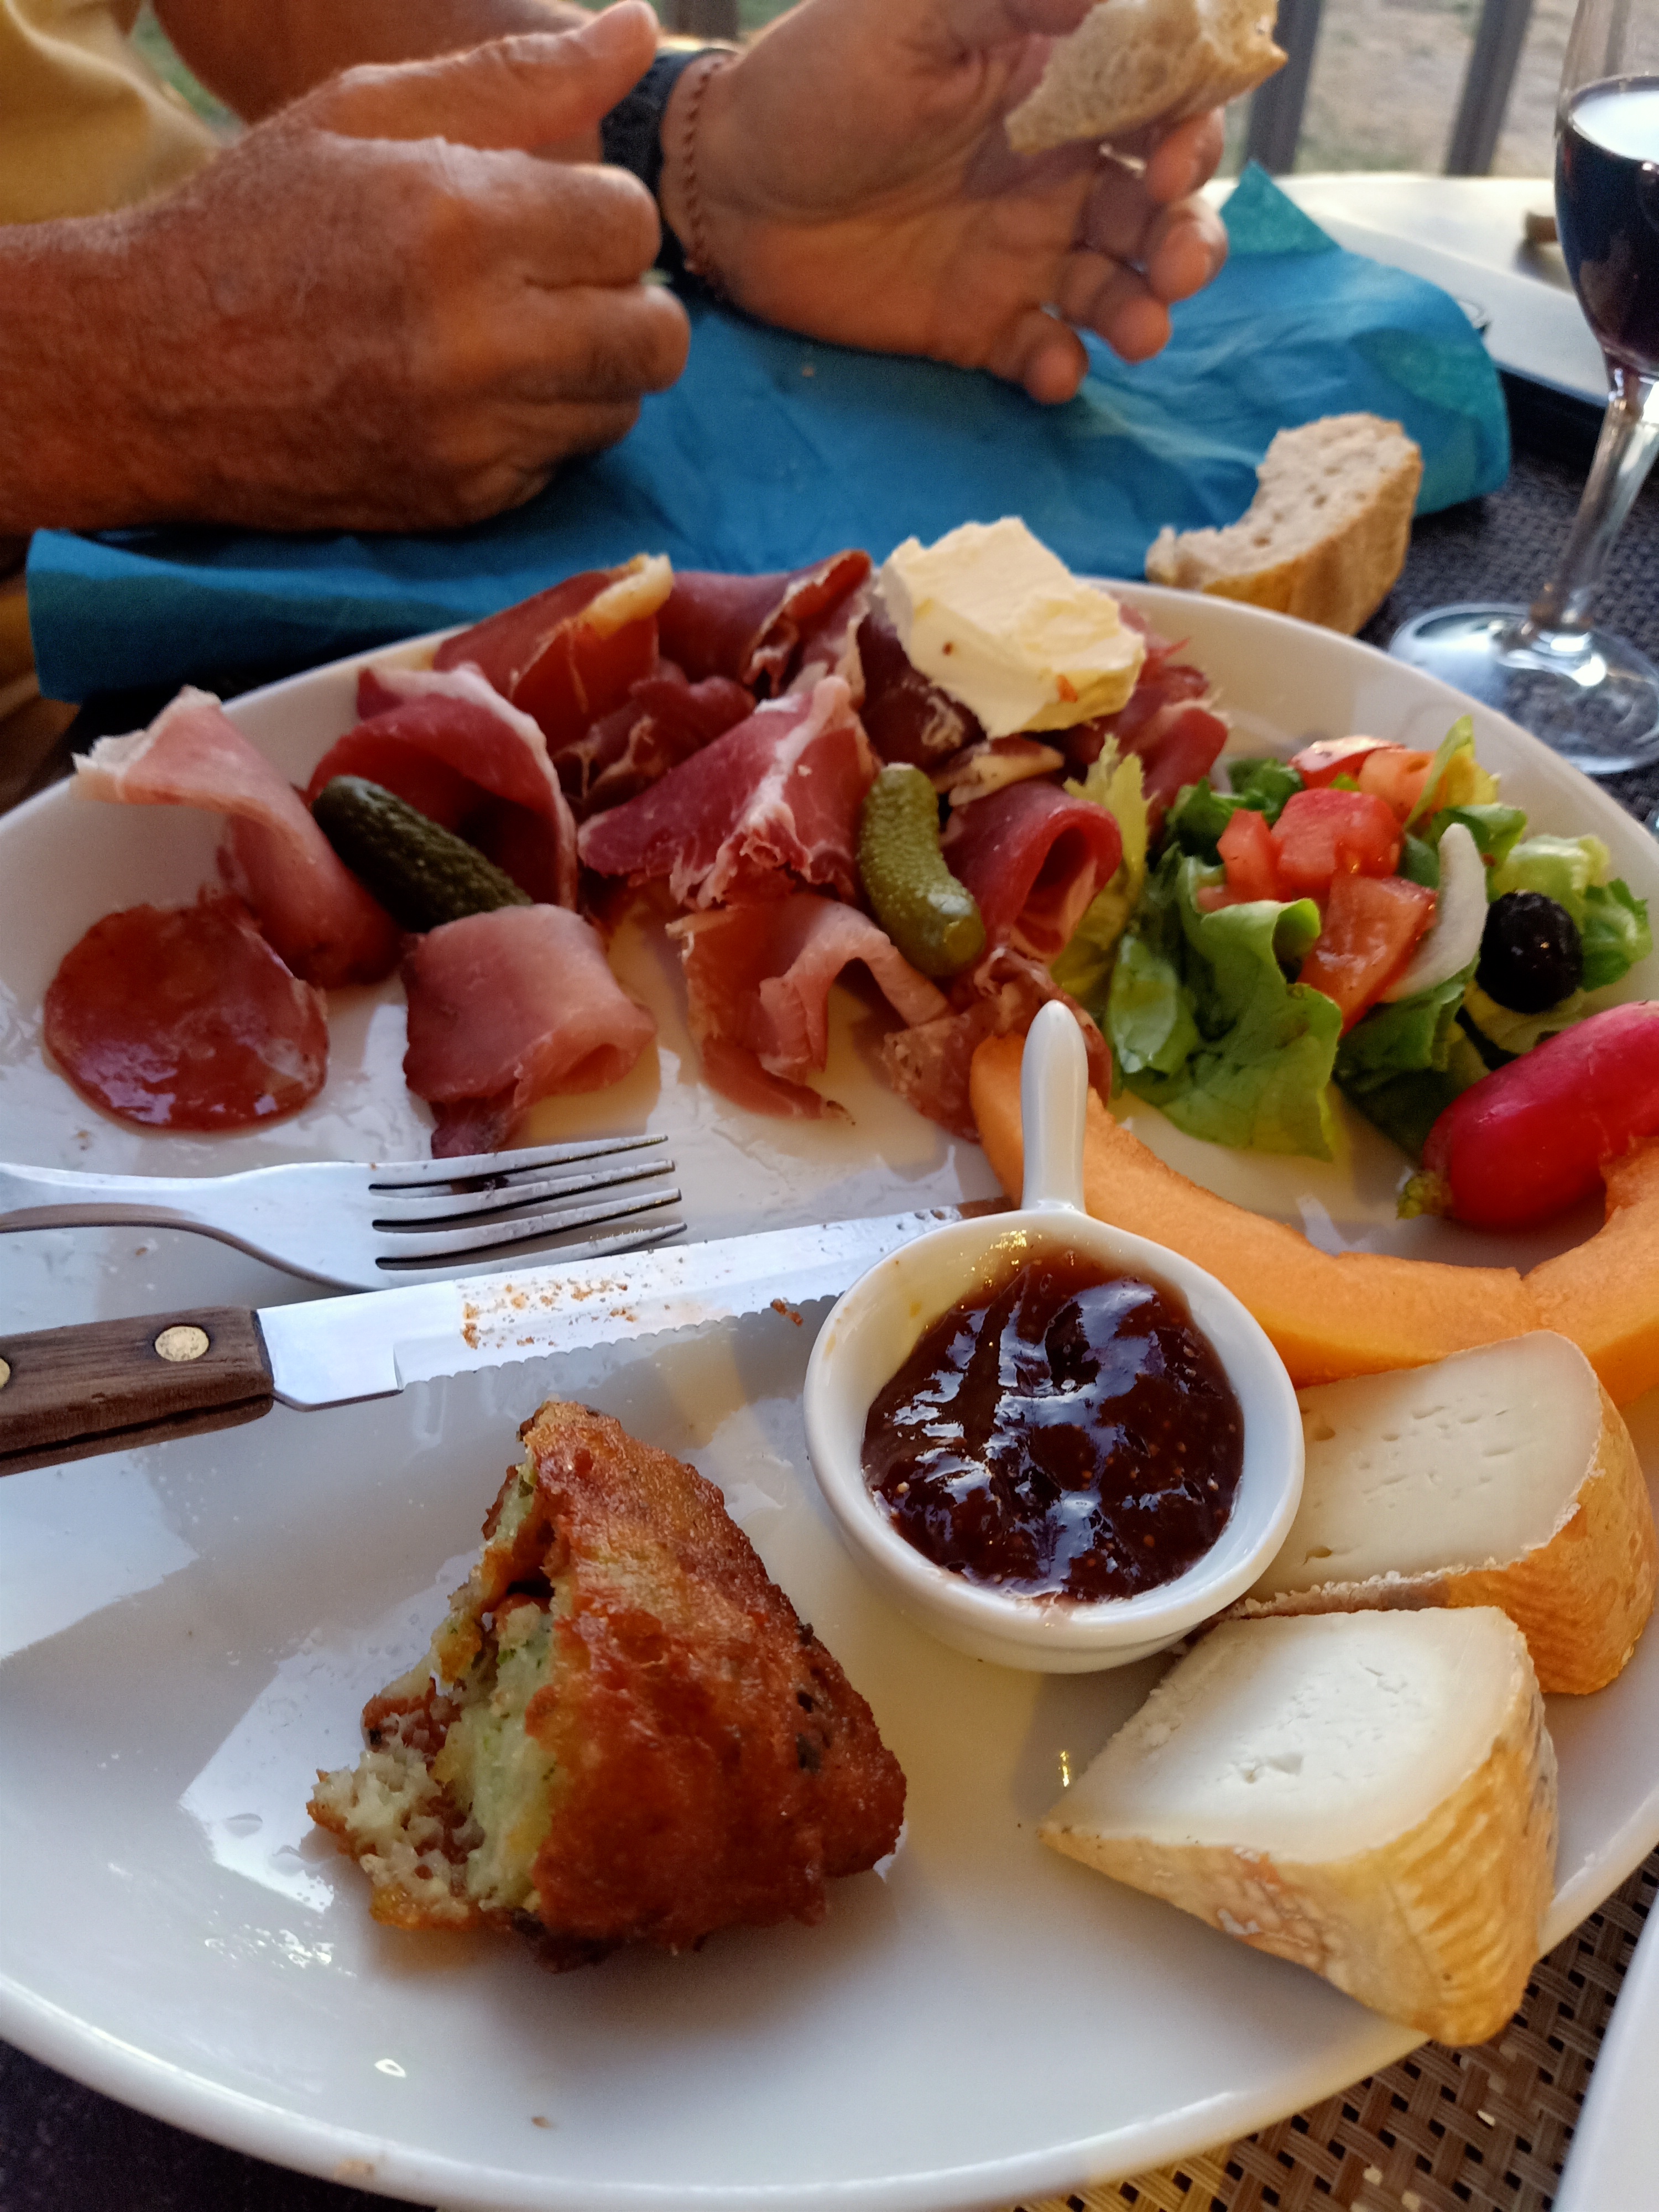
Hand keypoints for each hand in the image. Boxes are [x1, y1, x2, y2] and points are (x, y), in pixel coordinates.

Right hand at [0, 5, 688, 532]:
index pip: (631, 225)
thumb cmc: (258, 221)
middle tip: (562, 287)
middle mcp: (476, 336)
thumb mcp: (366, 114)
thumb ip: (516, 78)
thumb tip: (637, 29)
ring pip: (619, 406)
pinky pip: (559, 465)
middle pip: (654, 333)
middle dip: (626, 301)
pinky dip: (537, 430)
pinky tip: (473, 396)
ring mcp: (471, 432)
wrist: (150, 368)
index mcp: (459, 218)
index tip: (553, 216)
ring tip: (515, 339)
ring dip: (590, 371)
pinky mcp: (461, 501)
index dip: (603, 216)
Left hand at [660, 0, 1227, 401]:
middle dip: (1188, 238)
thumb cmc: (815, 79)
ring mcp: (1019, 254)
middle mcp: (1054, 172)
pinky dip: (1062, 368)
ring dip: (1146, 310)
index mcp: (1055, 87)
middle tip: (1175, 264)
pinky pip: (1043, 352)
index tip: (1167, 162)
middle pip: (1159, 210)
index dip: (1189, 133)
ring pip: (1119, 286)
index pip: (1162, 106)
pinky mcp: (977, 324)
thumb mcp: (914, 11)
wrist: (726, 186)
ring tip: (1140, 332)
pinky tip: (1055, 369)